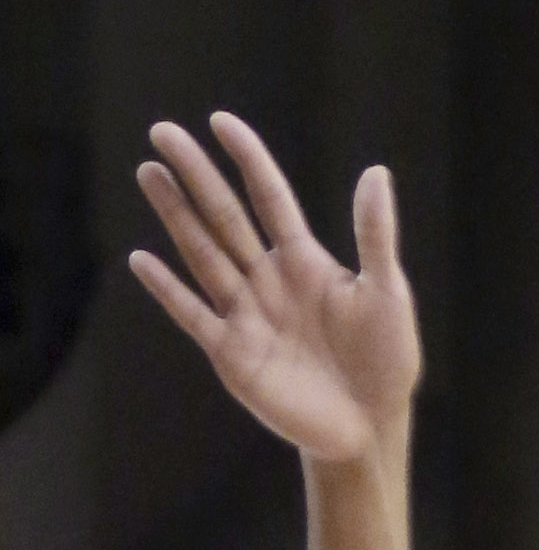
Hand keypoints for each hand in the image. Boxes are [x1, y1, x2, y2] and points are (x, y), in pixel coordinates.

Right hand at [130, 115, 420, 464]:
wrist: (370, 427)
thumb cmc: (386, 361)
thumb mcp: (386, 293)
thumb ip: (375, 235)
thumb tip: (376, 172)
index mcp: (306, 262)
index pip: (269, 198)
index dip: (247, 159)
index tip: (221, 122)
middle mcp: (269, 280)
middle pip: (225, 216)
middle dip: (196, 175)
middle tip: (163, 132)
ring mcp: (247, 315)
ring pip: (203, 254)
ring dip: (175, 215)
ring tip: (149, 173)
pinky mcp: (233, 354)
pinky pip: (194, 315)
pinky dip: (168, 290)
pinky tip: (141, 260)